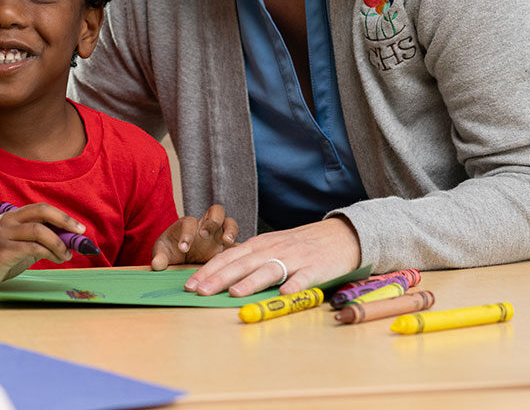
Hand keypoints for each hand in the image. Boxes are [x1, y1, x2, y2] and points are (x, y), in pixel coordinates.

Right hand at [0, 202, 83, 290]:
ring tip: (67, 255)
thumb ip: (38, 240)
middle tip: (79, 234)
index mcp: (13, 216)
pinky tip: (55, 259)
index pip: (42, 208)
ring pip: (39, 231)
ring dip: (59, 243)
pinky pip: (32, 248)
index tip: (78, 228)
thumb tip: (68, 241)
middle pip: (42, 212)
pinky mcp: (1, 251)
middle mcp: (8, 221)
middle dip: (65, 221)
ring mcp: (3, 235)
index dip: (63, 216)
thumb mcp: (19, 244)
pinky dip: (49, 253)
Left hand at [150, 204, 237, 270]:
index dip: (186, 233)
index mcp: (188, 224)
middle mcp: (206, 225)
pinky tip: (238, 256)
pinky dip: (239, 247)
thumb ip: (160, 258)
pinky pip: (238, 242)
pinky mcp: (228, 247)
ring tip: (227, 241)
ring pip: (230, 222)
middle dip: (212, 221)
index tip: (182, 248)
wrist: (181, 260)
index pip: (189, 222)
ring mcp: (219, 234)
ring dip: (230, 229)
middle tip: (205, 235)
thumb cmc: (171, 252)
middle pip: (216, 211)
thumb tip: (157, 265)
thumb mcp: (163, 254)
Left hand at [183, 216, 360, 296]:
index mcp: (261, 244)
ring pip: (269, 269)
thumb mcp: (273, 246)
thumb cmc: (301, 245)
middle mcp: (274, 249)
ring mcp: (295, 258)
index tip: (190, 284)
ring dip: (251, 281)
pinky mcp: (316, 268)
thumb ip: (251, 260)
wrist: (340, 235)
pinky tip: (284, 294)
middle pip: (243, 263)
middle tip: (199, 291)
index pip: (229, 257)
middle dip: (219, 277)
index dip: (209, 270)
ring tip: (234, 293)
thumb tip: (223, 277)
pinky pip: (304, 278)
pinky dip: (294, 286)